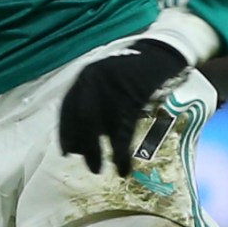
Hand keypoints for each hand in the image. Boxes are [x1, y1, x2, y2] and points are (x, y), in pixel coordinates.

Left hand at [57, 37, 188, 175]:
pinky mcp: (134, 93)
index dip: (66, 133)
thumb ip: (93, 106)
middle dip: (85, 146)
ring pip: (102, 126)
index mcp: (84, 77)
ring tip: (102, 170)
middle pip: (83, 119)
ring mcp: (113, 85)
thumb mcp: (106, 85)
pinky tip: (123, 165)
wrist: (161, 56)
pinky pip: (123, 128)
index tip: (66, 153)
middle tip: (90, 167)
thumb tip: (80, 144)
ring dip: (101, 152)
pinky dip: (121, 151)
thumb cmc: (132, 76)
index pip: (67, 109)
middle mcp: (94, 78)